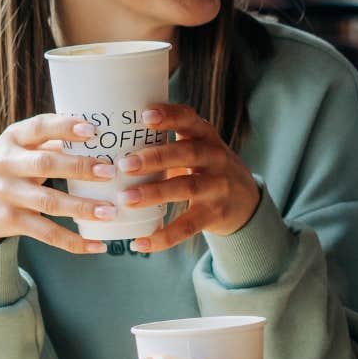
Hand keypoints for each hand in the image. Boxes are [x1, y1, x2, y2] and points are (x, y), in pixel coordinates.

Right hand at [0, 113, 118, 253]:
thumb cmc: (2, 171)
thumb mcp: (14, 150)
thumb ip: (46, 142)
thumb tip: (93, 134)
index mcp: (11, 140)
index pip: (39, 127)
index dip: (65, 127)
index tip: (93, 130)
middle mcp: (6, 164)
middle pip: (46, 164)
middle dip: (80, 168)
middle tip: (111, 172)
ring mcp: (6, 194)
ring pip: (49, 202)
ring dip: (82, 208)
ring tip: (110, 212)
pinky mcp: (9, 220)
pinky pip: (45, 233)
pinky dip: (72, 241)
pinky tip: (95, 245)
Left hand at [114, 103, 261, 252]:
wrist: (246, 201)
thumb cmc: (206, 169)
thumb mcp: (197, 149)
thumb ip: (167, 142)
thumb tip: (112, 138)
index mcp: (206, 137)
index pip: (190, 120)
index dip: (170, 116)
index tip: (144, 116)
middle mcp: (215, 158)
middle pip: (186, 153)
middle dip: (154, 157)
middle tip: (124, 164)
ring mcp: (217, 187)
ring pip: (186, 187)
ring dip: (154, 192)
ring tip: (125, 199)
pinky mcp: (215, 214)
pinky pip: (188, 226)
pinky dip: (163, 236)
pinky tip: (140, 242)